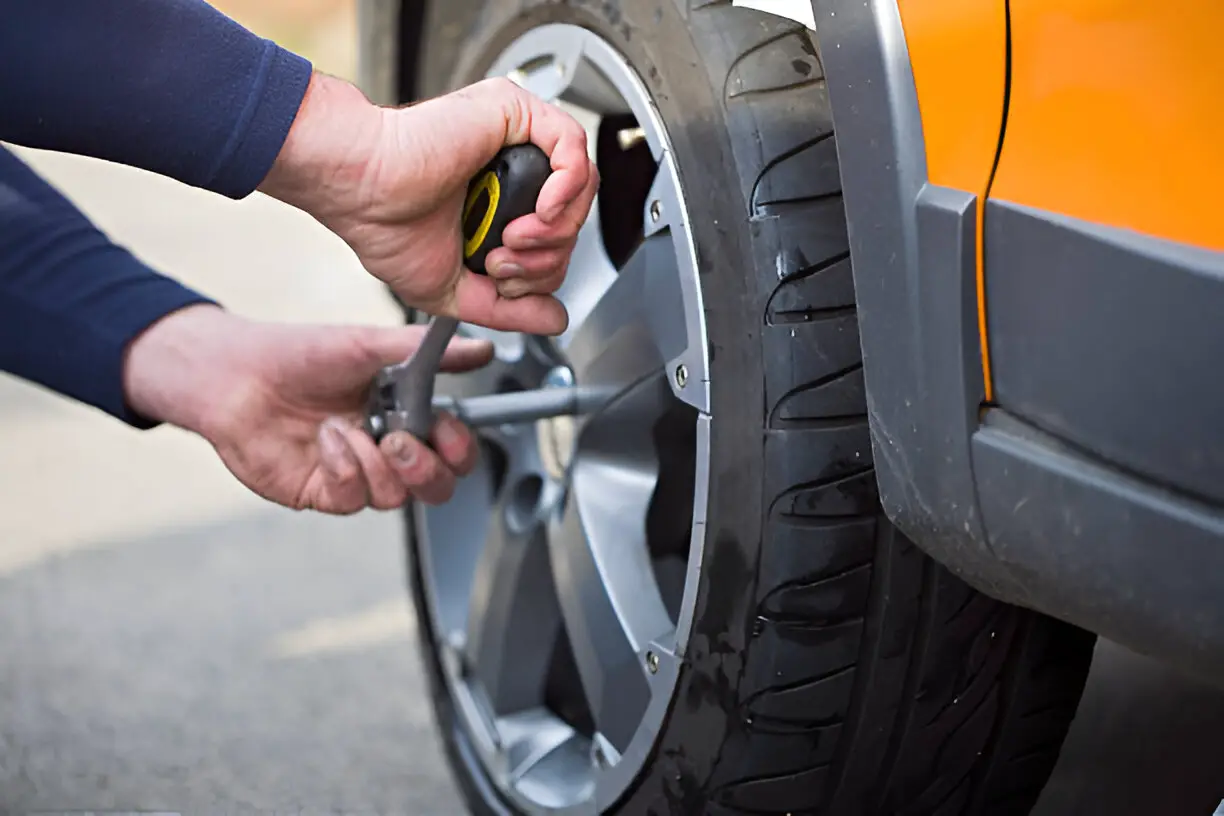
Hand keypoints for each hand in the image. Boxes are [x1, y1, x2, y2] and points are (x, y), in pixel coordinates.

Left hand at [122, 304, 493, 513]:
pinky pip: (353, 498)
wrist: (235, 374)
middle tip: (401, 440)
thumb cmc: (299, 355)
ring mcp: (355, 473)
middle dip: (427, 469)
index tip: (447, 428)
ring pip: (397, 497)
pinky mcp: (323, 492)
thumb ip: (429, 351)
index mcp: (406, 414)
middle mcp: (385, 448)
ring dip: (377, 464)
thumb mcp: (369, 345)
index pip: (454, 449)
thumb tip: (481, 347)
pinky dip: (343, 467)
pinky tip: (326, 440)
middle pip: (436, 486)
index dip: (459, 448)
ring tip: (349, 429)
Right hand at [259, 73, 598, 335]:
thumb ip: (511, 309)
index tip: (502, 277)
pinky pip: (573, 145)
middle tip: (502, 263)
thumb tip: (557, 320)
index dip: (543, 269)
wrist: (360, 191)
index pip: (557, 237)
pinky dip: (567, 187)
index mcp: (499, 201)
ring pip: (580, 186)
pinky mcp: (513, 111)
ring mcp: (514, 138)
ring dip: (554, 230)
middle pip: (574, 216)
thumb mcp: (457, 289)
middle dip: (548, 256)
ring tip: (511, 240)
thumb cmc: (385, 226)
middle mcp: (511, 167)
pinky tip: (538, 210)